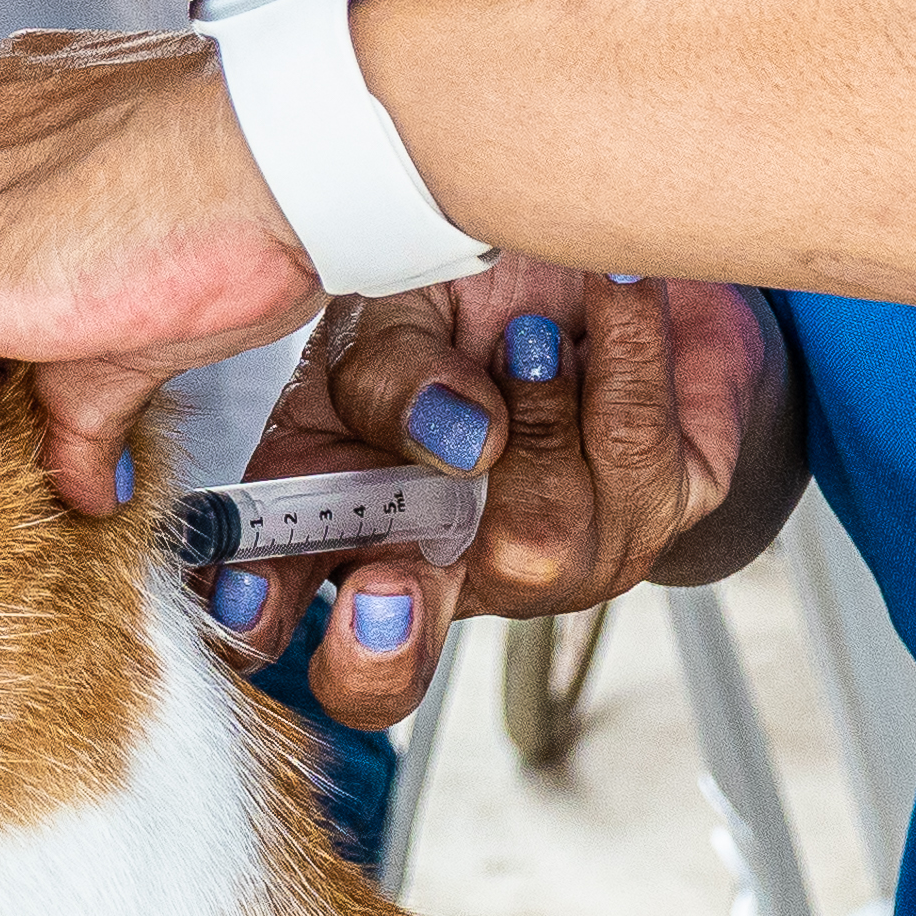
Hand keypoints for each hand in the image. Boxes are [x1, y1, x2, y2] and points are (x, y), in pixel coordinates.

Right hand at [193, 261, 790, 731]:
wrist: (600, 254)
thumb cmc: (463, 293)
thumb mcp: (386, 315)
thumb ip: (387, 378)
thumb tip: (459, 441)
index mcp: (340, 522)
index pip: (273, 612)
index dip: (260, 620)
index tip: (250, 606)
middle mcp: (445, 570)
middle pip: (397, 660)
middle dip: (391, 630)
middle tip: (388, 571)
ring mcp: (558, 565)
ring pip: (539, 538)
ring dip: (534, 404)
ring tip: (532, 323)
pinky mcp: (665, 514)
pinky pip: (640, 451)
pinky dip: (624, 350)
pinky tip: (610, 292)